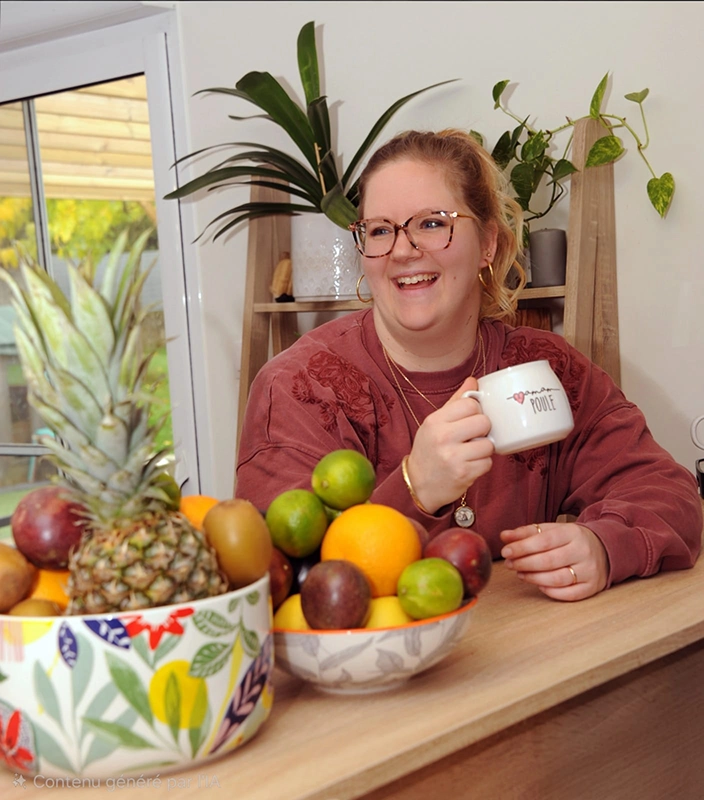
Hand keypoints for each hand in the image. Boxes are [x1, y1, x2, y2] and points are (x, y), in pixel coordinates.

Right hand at [406, 377, 493, 512]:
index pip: (470, 404)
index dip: (475, 411)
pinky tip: (469, 465)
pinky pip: (487, 463)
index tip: (470, 420)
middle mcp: (442, 437)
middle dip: (482, 430)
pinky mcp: (463, 474)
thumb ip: (455, 402)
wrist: (418, 484)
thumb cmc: (429, 451)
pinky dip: (482, 465)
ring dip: (483, 449)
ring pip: (488, 444)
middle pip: (483, 422)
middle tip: (472, 437)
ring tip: (470, 452)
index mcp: (435, 421)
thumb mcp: (435, 423)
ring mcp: (453, 457)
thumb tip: (473, 381)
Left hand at [500, 522, 607, 600]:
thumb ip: (527, 533)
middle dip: (524, 563)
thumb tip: (504, 536)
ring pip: (557, 579)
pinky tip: (538, 585)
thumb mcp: (552, 530)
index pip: (544, 541)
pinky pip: (569, 594)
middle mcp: (583, 551)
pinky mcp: (592, 587)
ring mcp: (590, 571)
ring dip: (534, 578)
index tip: (506, 552)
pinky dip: (550, 591)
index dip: (522, 547)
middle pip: (549, 561)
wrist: (605, 549)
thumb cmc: (570, 540)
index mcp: (573, 533)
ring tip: (520, 574)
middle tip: (509, 564)